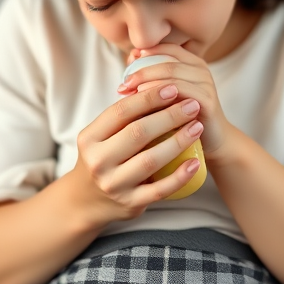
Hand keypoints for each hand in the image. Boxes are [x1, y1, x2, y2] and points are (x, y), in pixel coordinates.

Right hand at [70, 82, 205, 223]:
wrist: (86, 201)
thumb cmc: (104, 155)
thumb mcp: (103, 134)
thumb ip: (125, 113)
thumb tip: (159, 79)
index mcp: (90, 138)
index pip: (121, 112)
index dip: (148, 97)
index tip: (174, 87)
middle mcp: (98, 162)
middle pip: (138, 133)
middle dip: (169, 116)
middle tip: (193, 105)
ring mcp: (113, 185)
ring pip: (150, 161)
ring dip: (178, 142)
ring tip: (197, 127)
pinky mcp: (129, 204)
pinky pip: (159, 190)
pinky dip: (179, 176)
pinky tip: (194, 163)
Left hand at [117, 44, 235, 164]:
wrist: (212, 142)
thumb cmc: (183, 118)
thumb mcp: (166, 96)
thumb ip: (151, 79)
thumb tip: (131, 58)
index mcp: (192, 63)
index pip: (168, 48)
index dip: (146, 53)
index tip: (127, 64)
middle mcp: (201, 70)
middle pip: (167, 61)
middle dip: (142, 70)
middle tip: (123, 84)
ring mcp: (206, 84)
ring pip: (173, 74)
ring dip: (147, 81)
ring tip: (129, 93)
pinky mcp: (207, 101)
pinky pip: (180, 92)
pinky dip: (160, 95)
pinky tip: (144, 104)